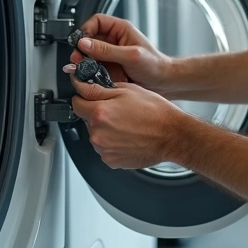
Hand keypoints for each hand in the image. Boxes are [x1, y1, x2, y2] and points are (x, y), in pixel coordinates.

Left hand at [66, 76, 181, 169]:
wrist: (172, 136)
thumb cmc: (155, 112)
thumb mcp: (127, 90)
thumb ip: (98, 88)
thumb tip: (81, 86)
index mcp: (99, 112)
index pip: (76, 103)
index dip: (85, 98)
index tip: (91, 98)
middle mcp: (97, 133)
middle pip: (87, 120)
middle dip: (98, 114)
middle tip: (120, 111)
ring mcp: (103, 149)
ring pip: (97, 135)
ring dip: (106, 129)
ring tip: (127, 125)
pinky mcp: (111, 161)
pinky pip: (105, 148)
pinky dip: (113, 143)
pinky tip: (129, 137)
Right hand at [71, 14, 173, 93]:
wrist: (164, 83)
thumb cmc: (155, 65)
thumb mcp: (131, 56)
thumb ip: (107, 50)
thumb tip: (85, 43)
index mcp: (121, 30)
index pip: (97, 21)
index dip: (86, 29)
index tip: (81, 42)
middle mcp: (114, 40)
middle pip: (89, 39)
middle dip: (82, 48)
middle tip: (78, 59)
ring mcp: (111, 55)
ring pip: (90, 54)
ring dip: (84, 62)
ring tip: (82, 69)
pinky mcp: (109, 68)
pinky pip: (94, 67)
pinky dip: (90, 72)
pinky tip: (91, 76)